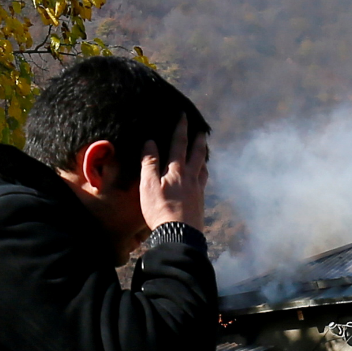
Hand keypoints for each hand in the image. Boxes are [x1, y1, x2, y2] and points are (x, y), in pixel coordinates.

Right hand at [141, 115, 208, 231]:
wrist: (180, 235)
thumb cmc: (160, 210)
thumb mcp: (148, 185)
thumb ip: (150, 163)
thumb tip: (150, 142)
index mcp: (177, 170)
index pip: (179, 144)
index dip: (181, 128)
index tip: (183, 115)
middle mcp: (191, 177)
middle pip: (197, 154)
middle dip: (199, 140)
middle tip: (202, 130)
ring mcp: (198, 189)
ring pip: (203, 168)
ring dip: (203, 157)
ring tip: (203, 152)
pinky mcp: (200, 201)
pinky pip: (203, 181)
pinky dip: (203, 173)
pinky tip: (201, 177)